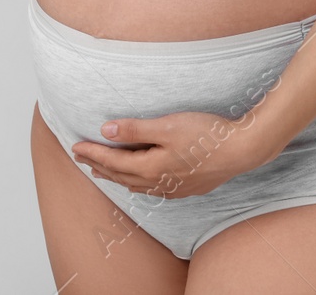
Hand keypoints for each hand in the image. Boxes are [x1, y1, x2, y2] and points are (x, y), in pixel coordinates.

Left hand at [72, 110, 271, 198]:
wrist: (241, 150)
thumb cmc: (206, 135)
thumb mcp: (167, 126)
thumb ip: (135, 130)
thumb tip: (105, 131)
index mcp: (151, 167)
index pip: (113, 161)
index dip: (92, 154)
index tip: (75, 148)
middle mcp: (159, 183)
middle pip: (121, 176)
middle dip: (99, 166)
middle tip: (81, 159)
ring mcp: (173, 188)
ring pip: (136, 185)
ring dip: (116, 177)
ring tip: (102, 172)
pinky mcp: (187, 188)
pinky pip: (152, 189)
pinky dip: (137, 183)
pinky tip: (140, 182)